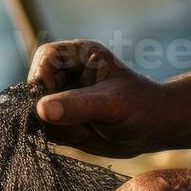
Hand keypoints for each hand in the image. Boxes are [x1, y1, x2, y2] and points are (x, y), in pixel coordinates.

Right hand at [27, 40, 166, 157]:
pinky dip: (59, 136)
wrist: (154, 129)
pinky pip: (45, 127)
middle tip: (80, 121)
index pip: (46, 56)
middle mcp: (68, 73)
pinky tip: (85, 134)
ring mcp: (63, 96)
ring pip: (38, 110)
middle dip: (52, 108)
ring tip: (88, 128)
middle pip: (36, 85)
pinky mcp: (63, 117)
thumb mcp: (111, 105)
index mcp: (80, 55)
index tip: (55, 101)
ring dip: (56, 126)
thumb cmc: (140, 106)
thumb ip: (77, 105)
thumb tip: (41, 110)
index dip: (44, 78)